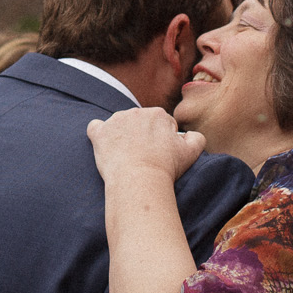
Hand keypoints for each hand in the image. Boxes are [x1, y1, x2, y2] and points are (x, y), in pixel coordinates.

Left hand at [86, 107, 204, 184]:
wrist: (140, 180)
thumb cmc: (166, 168)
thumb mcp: (192, 152)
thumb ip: (197, 138)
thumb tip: (191, 135)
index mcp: (158, 114)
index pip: (160, 124)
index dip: (162, 141)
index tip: (160, 155)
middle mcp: (135, 112)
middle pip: (139, 123)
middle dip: (141, 137)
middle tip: (144, 157)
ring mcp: (115, 121)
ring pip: (119, 126)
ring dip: (122, 137)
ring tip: (127, 157)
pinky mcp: (99, 133)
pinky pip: (95, 128)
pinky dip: (99, 136)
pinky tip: (104, 147)